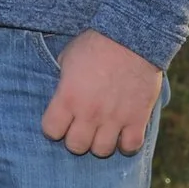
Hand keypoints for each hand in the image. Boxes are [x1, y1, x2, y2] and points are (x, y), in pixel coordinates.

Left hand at [39, 30, 162, 156]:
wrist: (132, 37)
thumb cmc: (95, 44)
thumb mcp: (66, 58)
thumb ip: (62, 83)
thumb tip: (60, 97)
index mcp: (67, 97)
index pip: (51, 131)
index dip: (54, 127)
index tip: (60, 120)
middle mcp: (89, 112)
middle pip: (76, 146)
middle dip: (75, 138)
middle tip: (81, 127)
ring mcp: (114, 118)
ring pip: (102, 151)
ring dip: (100, 142)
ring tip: (102, 130)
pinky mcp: (137, 119)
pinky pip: (130, 147)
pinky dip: (126, 144)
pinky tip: (122, 133)